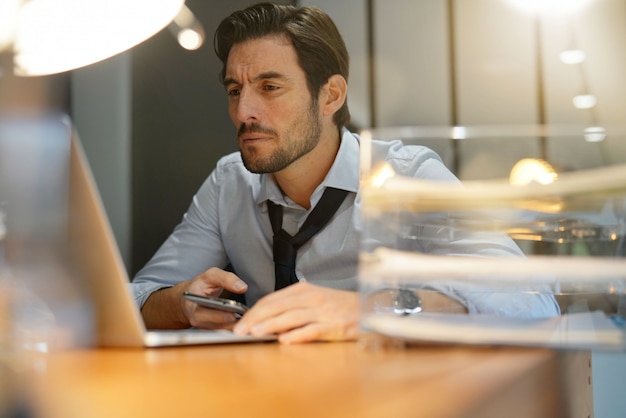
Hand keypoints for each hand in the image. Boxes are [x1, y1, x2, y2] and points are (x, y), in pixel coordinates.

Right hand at [141, 267, 247, 329]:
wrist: (189, 299)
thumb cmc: (200, 286)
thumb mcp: (210, 276)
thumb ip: (226, 279)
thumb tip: (242, 287)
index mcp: (193, 307)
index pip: (203, 315)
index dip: (218, 316)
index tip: (233, 314)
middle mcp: (198, 321)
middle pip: (215, 327)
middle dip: (231, 324)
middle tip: (246, 320)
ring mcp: (206, 328)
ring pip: (223, 332)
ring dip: (236, 327)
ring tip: (250, 321)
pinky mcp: (214, 332)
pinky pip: (226, 332)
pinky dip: (237, 328)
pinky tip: (248, 323)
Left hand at [232, 282, 359, 343]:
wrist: (369, 308)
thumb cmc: (339, 305)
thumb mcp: (314, 299)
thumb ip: (293, 306)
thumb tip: (268, 318)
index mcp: (304, 290)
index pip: (272, 299)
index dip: (254, 311)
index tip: (240, 323)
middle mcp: (311, 298)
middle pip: (277, 307)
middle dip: (256, 319)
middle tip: (240, 330)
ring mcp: (322, 312)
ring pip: (291, 317)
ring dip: (271, 325)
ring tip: (255, 333)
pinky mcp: (333, 326)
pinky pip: (312, 330)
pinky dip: (297, 335)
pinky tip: (284, 341)